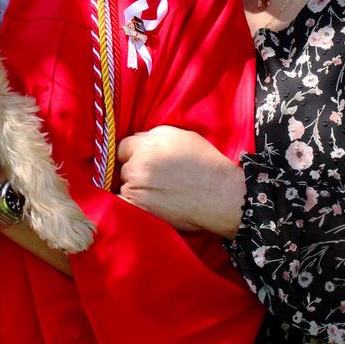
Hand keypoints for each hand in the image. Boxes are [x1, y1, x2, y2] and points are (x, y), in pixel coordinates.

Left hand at [117, 125, 244, 237]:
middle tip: (155, 178)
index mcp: (146, 145)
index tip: (143, 160)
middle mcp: (138, 165)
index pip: (123, 147)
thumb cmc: (206, 163)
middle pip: (124, 167)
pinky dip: (131, 204)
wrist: (221, 195)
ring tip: (157, 193)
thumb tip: (138, 139)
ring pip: (124, 186)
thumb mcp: (182, 136)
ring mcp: (137, 189)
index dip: (133, 153)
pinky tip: (147, 204)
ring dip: (135, 189)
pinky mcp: (139, 209)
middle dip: (135, 171)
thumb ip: (155, 135)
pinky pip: (123, 204)